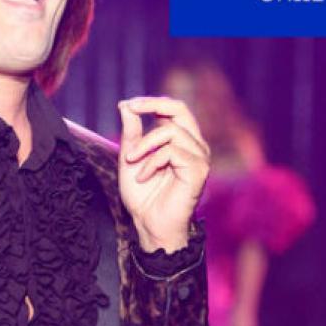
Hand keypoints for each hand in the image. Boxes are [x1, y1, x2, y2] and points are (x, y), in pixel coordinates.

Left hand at [118, 97, 210, 251]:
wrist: (148, 223)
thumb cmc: (142, 194)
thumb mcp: (131, 156)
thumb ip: (131, 131)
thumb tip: (126, 105)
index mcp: (181, 140)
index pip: (172, 108)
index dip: (151, 102)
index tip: (127, 104)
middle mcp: (194, 145)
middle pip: (180, 109)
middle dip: (153, 104)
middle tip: (131, 108)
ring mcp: (199, 157)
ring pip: (171, 131)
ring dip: (144, 145)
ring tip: (131, 161)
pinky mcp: (199, 170)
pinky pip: (172, 152)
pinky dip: (151, 162)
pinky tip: (143, 177)